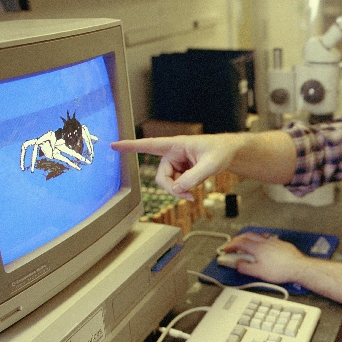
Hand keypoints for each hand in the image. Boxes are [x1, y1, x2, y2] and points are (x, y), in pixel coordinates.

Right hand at [112, 135, 240, 199]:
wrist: (228, 153)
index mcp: (175, 145)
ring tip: (194, 194)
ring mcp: (175, 164)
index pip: (149, 145)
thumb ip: (194, 177)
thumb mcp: (211, 165)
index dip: (131, 146)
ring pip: (168, 183)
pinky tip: (193, 190)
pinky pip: (175, 185)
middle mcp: (172, 154)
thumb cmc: (219, 151)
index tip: (114, 145)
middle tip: (189, 197)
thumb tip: (177, 189)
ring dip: (179, 191)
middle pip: (161, 176)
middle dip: (172, 189)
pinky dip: (183, 191)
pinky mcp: (180, 172)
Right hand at [222, 232, 311, 284]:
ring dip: (248, 238)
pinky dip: (260, 240)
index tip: (225, 250)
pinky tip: (263, 245)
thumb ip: (245, 268)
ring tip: (246, 244)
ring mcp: (274, 241)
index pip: (239, 243)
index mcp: (257, 248)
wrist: (299, 267)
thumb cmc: (281, 270)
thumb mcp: (259, 273)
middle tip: (233, 245)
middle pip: (247, 235)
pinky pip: (267, 238)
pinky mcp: (281, 244)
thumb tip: (237, 264)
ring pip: (258, 235)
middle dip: (237, 239)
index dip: (230, 246)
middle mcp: (265, 242)